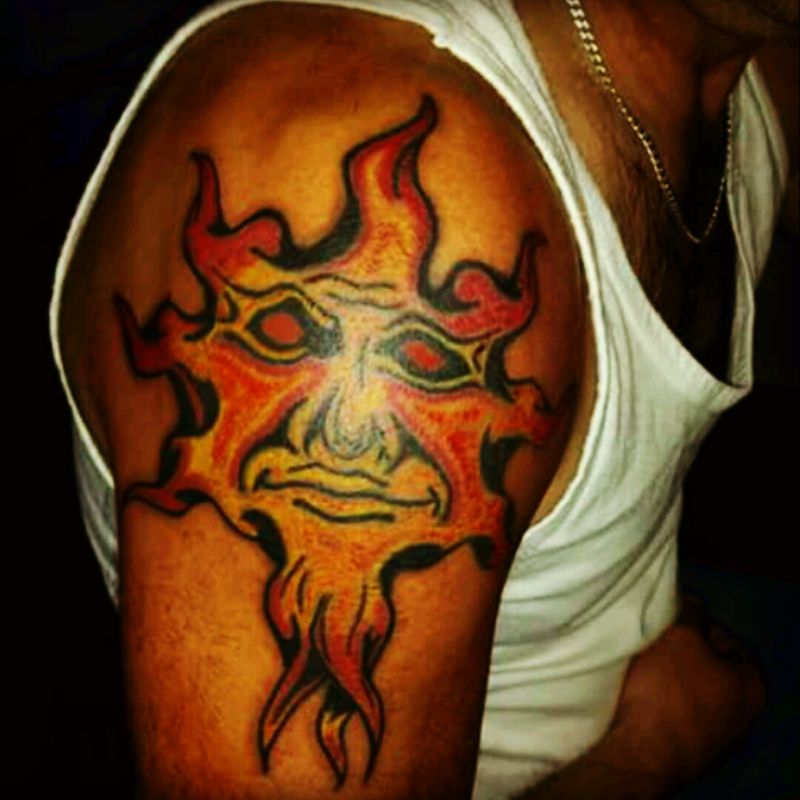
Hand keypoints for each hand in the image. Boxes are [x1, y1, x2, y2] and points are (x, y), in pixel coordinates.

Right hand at [610, 594, 766, 792]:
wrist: (640, 754)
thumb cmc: (667, 689)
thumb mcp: (679, 635)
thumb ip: (690, 613)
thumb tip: (693, 602)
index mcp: (752, 685)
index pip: (724, 637)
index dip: (694, 622)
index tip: (666, 619)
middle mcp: (743, 717)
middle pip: (707, 666)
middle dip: (680, 651)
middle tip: (653, 639)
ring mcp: (716, 741)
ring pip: (689, 692)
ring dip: (668, 678)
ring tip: (641, 666)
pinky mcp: (689, 755)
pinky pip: (675, 714)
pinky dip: (660, 702)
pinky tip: (639, 694)